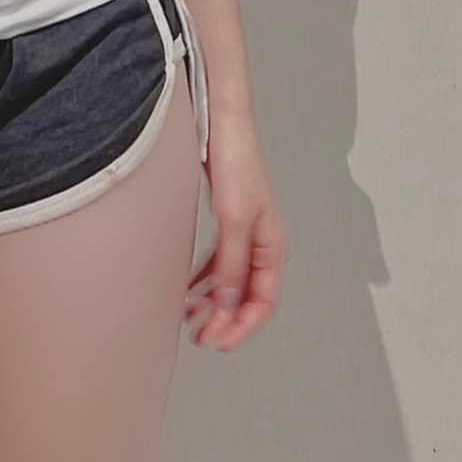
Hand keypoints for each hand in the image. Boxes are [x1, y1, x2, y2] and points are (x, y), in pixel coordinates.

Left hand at [185, 110, 286, 352]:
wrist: (222, 120)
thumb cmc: (236, 160)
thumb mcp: (234, 219)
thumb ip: (231, 264)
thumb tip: (225, 307)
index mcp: (272, 245)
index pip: (263, 301)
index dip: (242, 326)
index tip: (219, 341)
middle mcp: (260, 242)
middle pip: (247, 296)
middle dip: (225, 320)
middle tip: (200, 337)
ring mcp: (242, 231)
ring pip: (231, 281)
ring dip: (213, 303)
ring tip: (191, 319)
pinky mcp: (225, 220)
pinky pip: (218, 262)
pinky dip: (205, 280)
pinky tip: (189, 289)